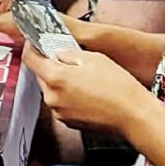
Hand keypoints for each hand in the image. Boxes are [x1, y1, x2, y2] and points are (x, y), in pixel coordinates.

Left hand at [23, 45, 143, 134]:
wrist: (134, 116)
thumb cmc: (119, 88)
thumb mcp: (93, 58)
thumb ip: (68, 53)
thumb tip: (57, 53)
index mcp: (55, 77)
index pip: (30, 59)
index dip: (32, 48)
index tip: (35, 43)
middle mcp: (52, 96)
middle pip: (41, 75)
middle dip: (51, 66)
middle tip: (70, 61)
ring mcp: (59, 111)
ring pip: (52, 90)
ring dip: (61, 82)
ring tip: (84, 79)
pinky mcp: (68, 122)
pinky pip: (61, 103)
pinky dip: (68, 96)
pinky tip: (87, 93)